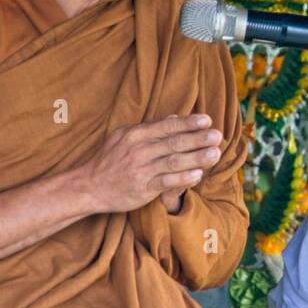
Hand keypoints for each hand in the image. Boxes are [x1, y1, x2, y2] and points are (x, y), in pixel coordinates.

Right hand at [75, 113, 221, 214]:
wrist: (89, 186)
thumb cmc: (110, 159)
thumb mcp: (125, 136)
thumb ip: (150, 128)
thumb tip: (174, 118)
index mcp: (136, 134)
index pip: (167, 126)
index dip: (188, 123)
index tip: (207, 120)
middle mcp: (139, 150)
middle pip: (174, 143)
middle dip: (198, 139)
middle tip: (218, 136)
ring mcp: (141, 170)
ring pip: (173, 162)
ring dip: (196, 157)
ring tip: (215, 153)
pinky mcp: (142, 189)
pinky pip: (166, 182)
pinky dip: (182, 178)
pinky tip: (198, 175)